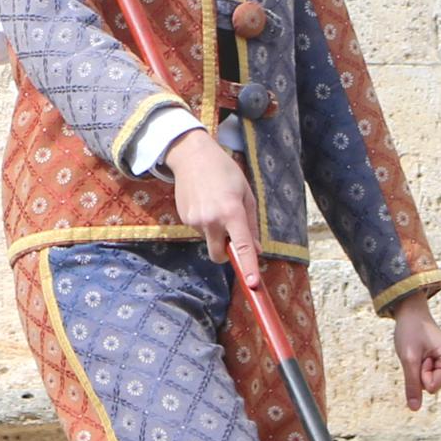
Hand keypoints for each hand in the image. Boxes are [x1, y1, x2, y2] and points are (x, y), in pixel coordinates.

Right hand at [162, 128, 264, 275]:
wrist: (192, 156)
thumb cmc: (225, 172)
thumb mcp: (246, 194)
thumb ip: (252, 224)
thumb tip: (256, 249)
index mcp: (231, 212)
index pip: (242, 247)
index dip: (248, 267)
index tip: (253, 284)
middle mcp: (211, 220)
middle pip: (219, 256)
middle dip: (226, 255)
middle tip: (231, 238)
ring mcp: (195, 221)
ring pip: (210, 240)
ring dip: (215, 232)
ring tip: (215, 204)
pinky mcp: (184, 218)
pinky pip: (199, 230)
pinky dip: (205, 223)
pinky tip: (204, 202)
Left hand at [392, 299, 440, 412]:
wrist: (412, 314)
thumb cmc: (411, 332)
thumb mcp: (408, 359)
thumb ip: (412, 385)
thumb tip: (414, 409)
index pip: (430, 387)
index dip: (419, 371)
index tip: (421, 353)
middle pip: (430, 387)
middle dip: (418, 371)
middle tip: (419, 351)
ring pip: (427, 384)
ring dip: (417, 369)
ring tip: (420, 351)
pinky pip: (426, 379)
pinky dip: (418, 368)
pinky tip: (422, 354)